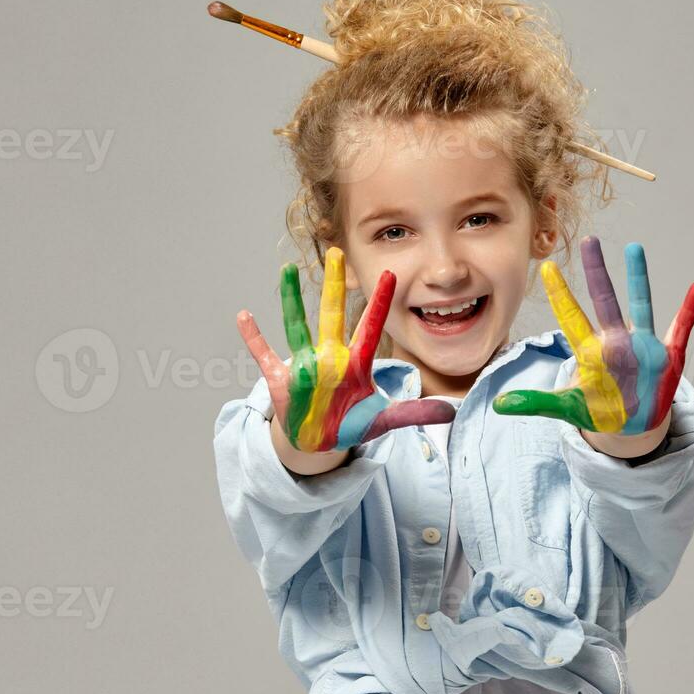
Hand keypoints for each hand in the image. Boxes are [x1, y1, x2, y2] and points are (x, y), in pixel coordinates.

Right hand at [237, 247, 455, 451]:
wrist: (320, 442)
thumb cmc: (351, 424)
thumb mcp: (382, 420)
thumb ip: (412, 413)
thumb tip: (449, 411)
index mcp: (355, 363)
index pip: (371, 326)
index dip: (381, 302)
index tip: (391, 273)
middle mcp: (330, 356)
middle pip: (333, 314)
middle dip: (335, 285)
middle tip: (336, 251)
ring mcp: (304, 364)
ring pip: (297, 325)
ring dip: (290, 299)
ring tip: (286, 270)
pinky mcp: (282, 379)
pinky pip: (265, 354)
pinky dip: (254, 338)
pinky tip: (244, 316)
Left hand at [492, 235, 693, 434]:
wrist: (632, 425)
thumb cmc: (599, 410)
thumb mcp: (566, 408)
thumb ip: (534, 403)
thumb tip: (497, 406)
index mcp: (590, 352)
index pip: (571, 317)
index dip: (561, 294)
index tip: (547, 267)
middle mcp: (615, 341)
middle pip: (604, 300)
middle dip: (596, 272)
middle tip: (589, 240)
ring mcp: (642, 346)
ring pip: (641, 304)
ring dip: (639, 278)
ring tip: (635, 248)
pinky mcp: (666, 356)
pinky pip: (680, 329)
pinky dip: (689, 310)